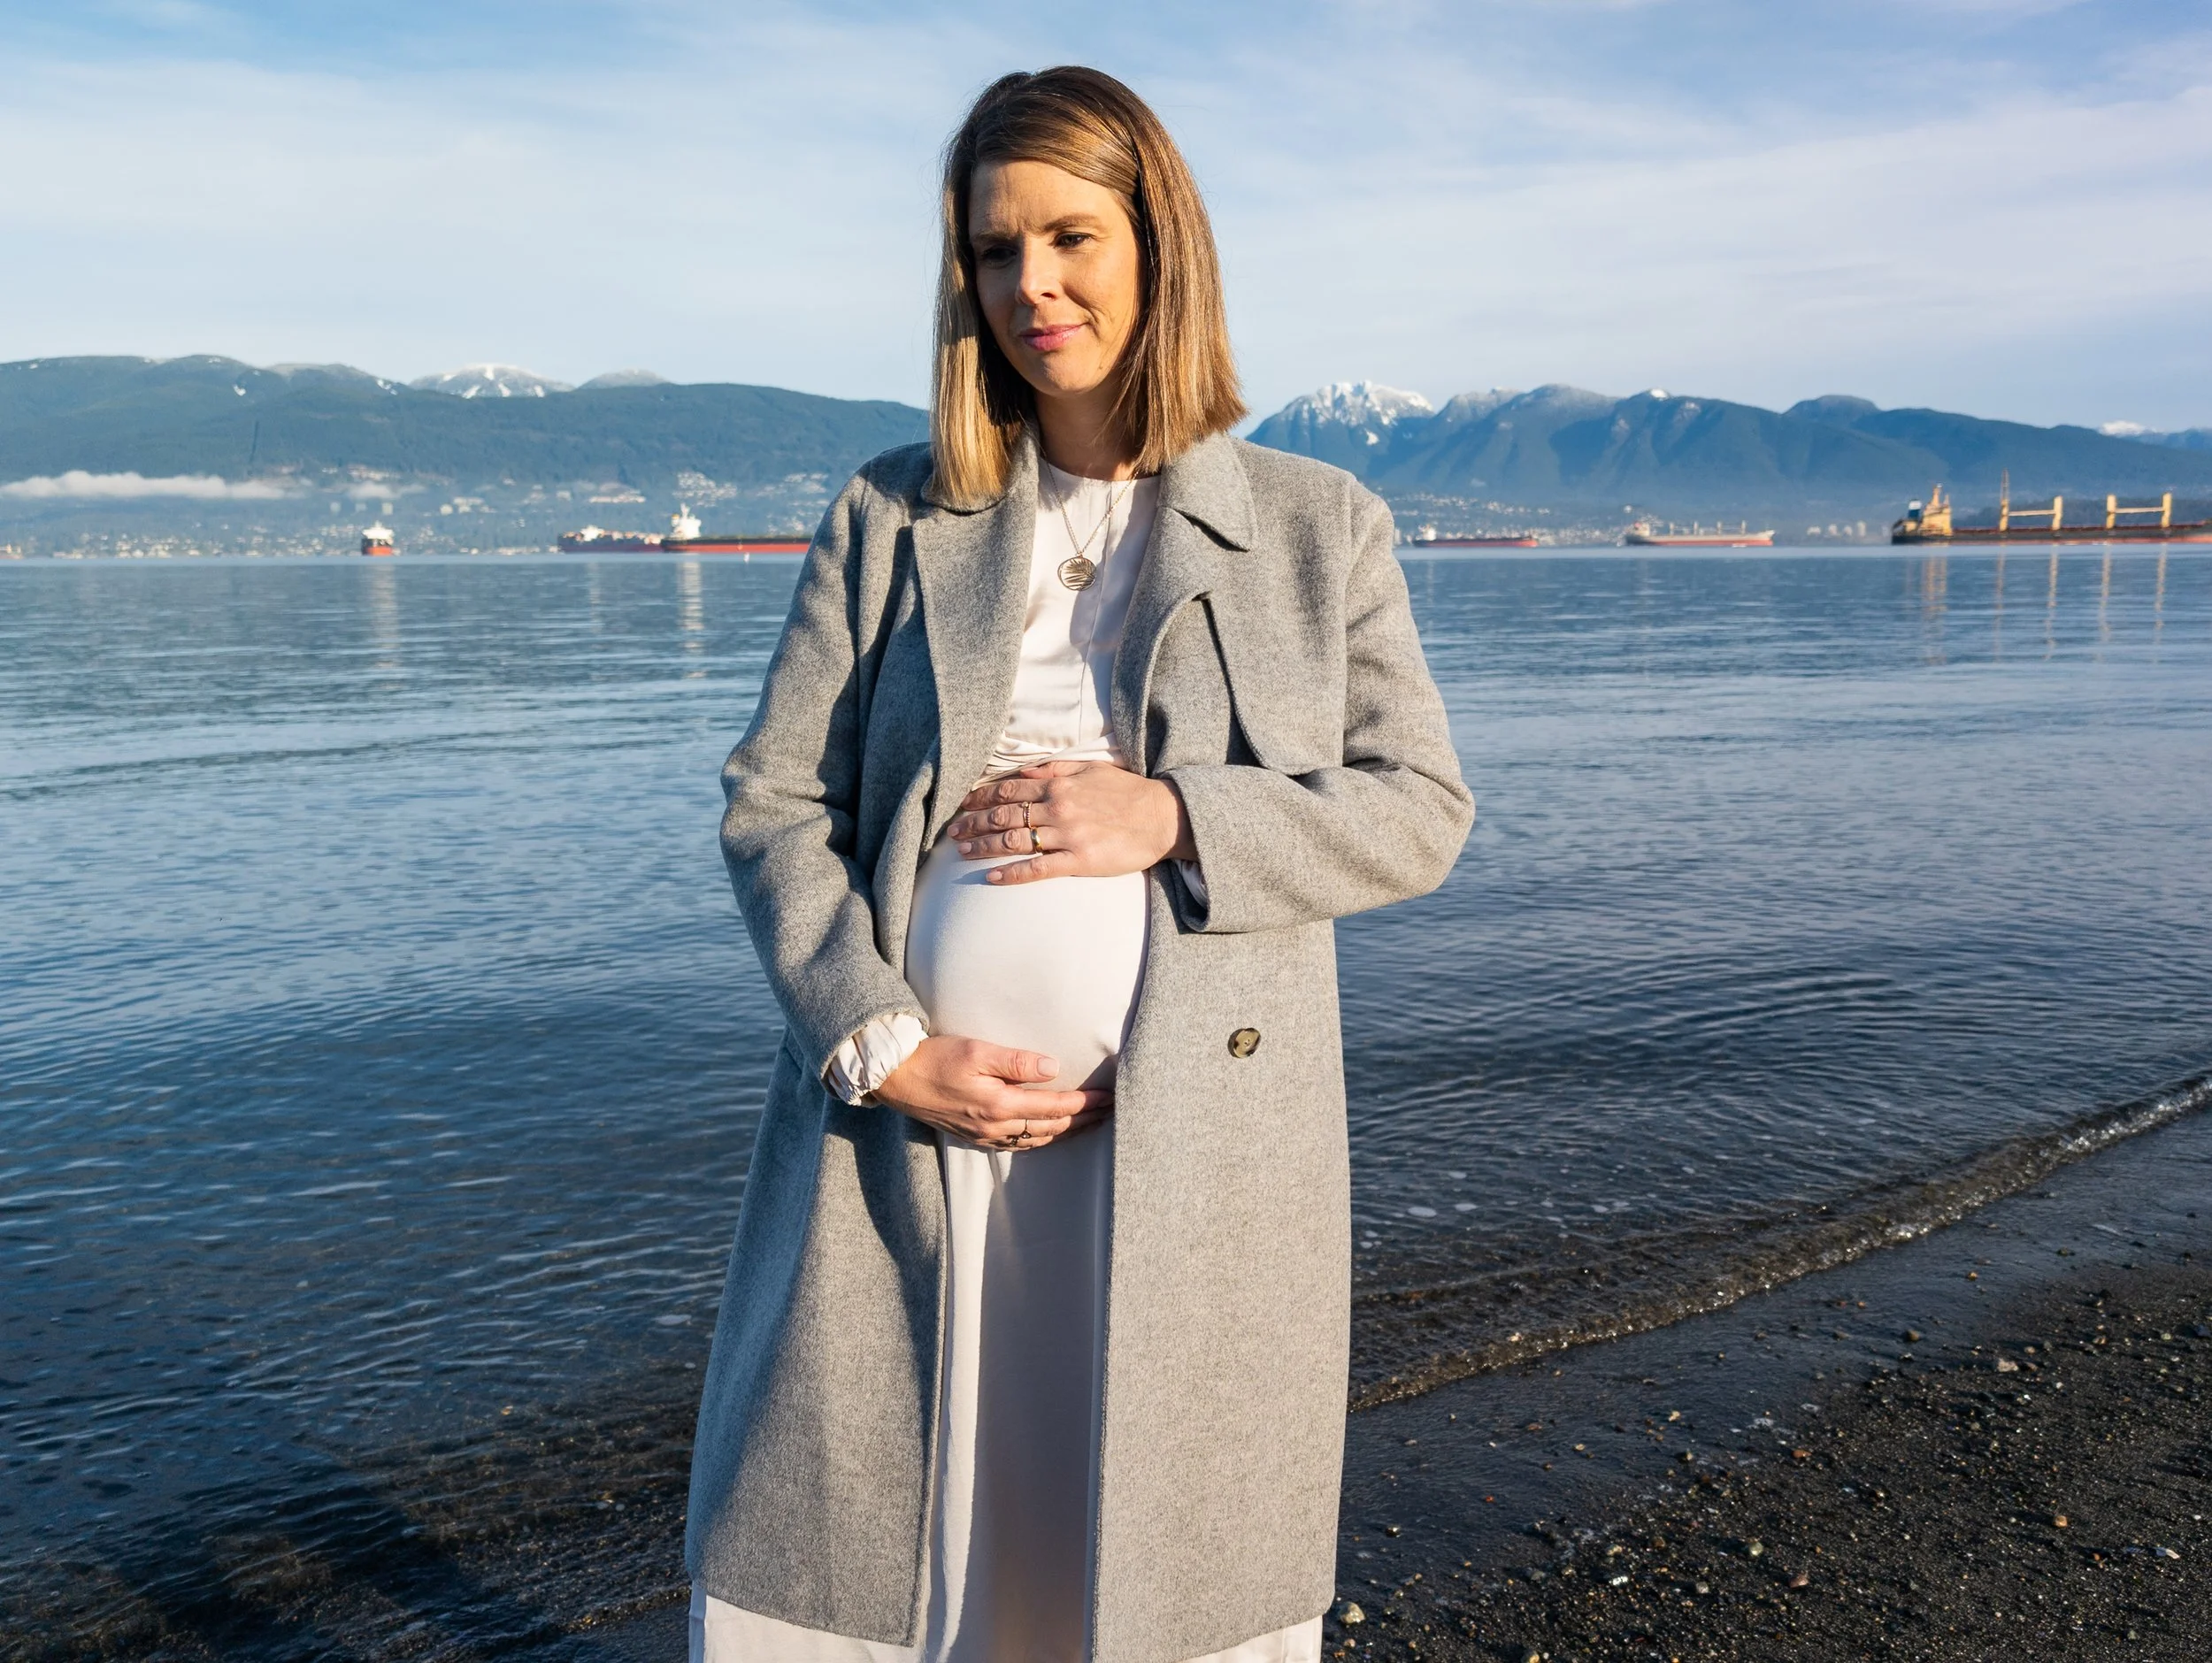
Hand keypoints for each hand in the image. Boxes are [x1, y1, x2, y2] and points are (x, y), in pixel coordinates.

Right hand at [871, 1035, 1110, 1150]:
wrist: (896, 1078)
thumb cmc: (934, 1058)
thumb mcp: (976, 1051)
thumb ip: (1016, 1061)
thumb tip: (1053, 1068)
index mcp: (999, 1105)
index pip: (1055, 1107)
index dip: (1086, 1103)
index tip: (1109, 1097)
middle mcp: (994, 1127)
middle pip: (1051, 1129)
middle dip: (1083, 1121)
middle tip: (1110, 1112)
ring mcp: (984, 1135)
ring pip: (1037, 1140)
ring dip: (1065, 1132)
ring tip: (1088, 1122)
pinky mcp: (974, 1136)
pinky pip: (1018, 1144)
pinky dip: (1041, 1139)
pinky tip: (1048, 1132)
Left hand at [947, 759, 1196, 886]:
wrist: (1162, 818)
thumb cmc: (1127, 793)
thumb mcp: (1090, 770)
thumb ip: (1053, 770)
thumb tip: (1021, 772)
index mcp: (1058, 785)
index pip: (1008, 790)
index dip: (980, 797)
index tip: (961, 805)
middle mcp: (1058, 808)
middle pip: (1003, 815)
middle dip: (973, 823)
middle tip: (951, 832)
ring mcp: (1068, 835)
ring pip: (1014, 839)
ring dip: (984, 846)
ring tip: (962, 852)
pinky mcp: (1080, 860)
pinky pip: (1038, 868)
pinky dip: (1012, 873)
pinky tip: (992, 878)